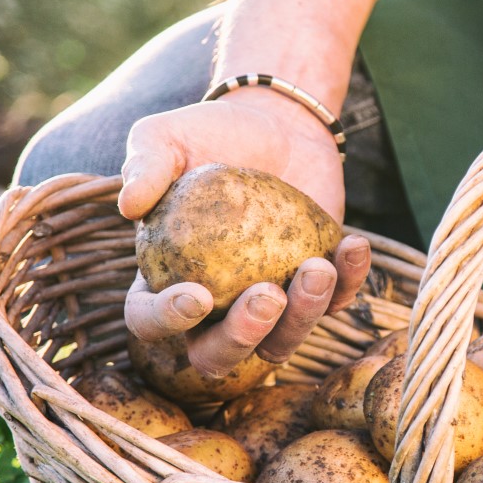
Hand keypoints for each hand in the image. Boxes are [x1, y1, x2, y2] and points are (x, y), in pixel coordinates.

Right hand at [118, 91, 370, 374]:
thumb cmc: (211, 134)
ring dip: (302, 317)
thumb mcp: (166, 137)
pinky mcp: (316, 290)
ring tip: (318, 268)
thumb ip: (144, 164)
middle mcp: (213, 308)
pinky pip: (335, 303)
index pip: (150, 319)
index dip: (168, 320)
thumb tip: (130, 205)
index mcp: (163, 280)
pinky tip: (352, 246)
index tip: (198, 294)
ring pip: (280, 342)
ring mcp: (268, 304)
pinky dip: (349, 283)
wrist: (278, 126)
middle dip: (242, 339)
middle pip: (217, 355)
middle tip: (267, 295)